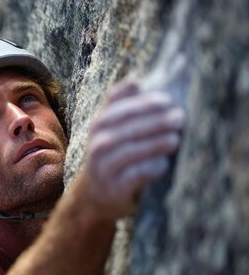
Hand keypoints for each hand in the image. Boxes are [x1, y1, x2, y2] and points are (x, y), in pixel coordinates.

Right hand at [80, 80, 184, 220]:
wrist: (96, 193)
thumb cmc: (113, 155)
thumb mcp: (113, 129)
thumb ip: (125, 106)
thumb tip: (138, 81)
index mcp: (100, 123)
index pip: (116, 105)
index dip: (141, 101)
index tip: (166, 99)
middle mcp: (98, 141)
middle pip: (126, 127)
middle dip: (154, 120)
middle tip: (179, 117)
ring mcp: (102, 164)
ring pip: (129, 150)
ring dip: (154, 144)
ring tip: (175, 140)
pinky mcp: (113, 186)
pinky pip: (134, 174)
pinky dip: (150, 168)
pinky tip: (164, 164)